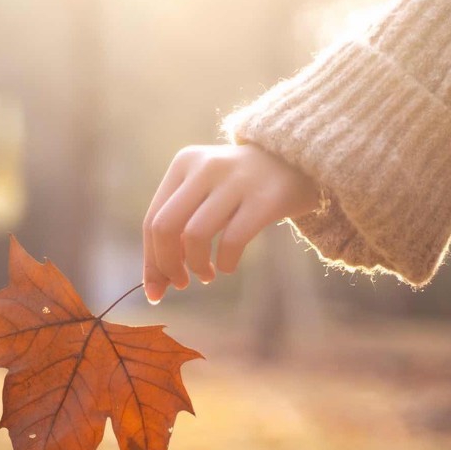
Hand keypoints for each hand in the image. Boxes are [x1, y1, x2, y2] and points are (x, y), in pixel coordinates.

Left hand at [142, 143, 320, 302]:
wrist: (298, 160)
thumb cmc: (242, 188)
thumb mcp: (205, 192)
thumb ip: (179, 228)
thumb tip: (154, 283)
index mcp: (184, 163)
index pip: (153, 220)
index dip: (151, 261)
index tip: (156, 289)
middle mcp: (205, 167)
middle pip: (165, 228)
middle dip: (166, 266)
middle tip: (180, 284)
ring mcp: (236, 180)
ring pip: (194, 236)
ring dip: (196, 266)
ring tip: (207, 275)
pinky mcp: (265, 198)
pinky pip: (231, 241)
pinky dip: (225, 262)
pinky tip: (228, 266)